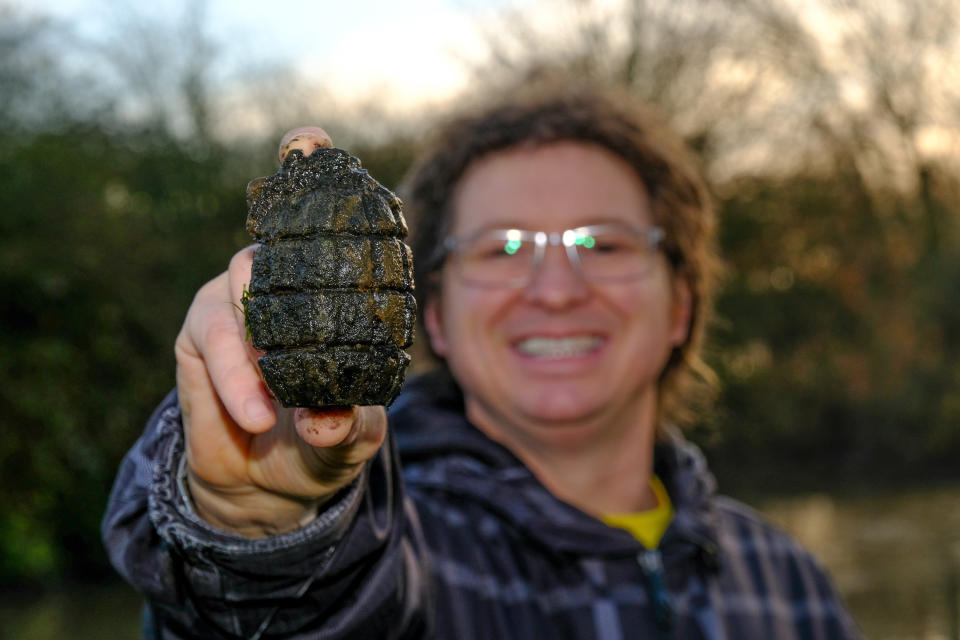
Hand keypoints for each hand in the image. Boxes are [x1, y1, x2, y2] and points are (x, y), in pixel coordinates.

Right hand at [173, 126, 386, 537]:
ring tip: (280, 411)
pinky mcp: (201, 334)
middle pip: (275, 242)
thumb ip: (346, 427)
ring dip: (260, 351)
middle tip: (292, 251)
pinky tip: (257, 416)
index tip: (307, 139)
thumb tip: (327, 419)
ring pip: (244, 291)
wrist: (268, 486)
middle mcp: (281, 284)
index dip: (311, 174)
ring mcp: (237, 303)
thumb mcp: (350, 437)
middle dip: (282, 232)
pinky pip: (215, 341)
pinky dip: (237, 379)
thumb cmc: (322, 442)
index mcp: (327, 293)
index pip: (322, 226)